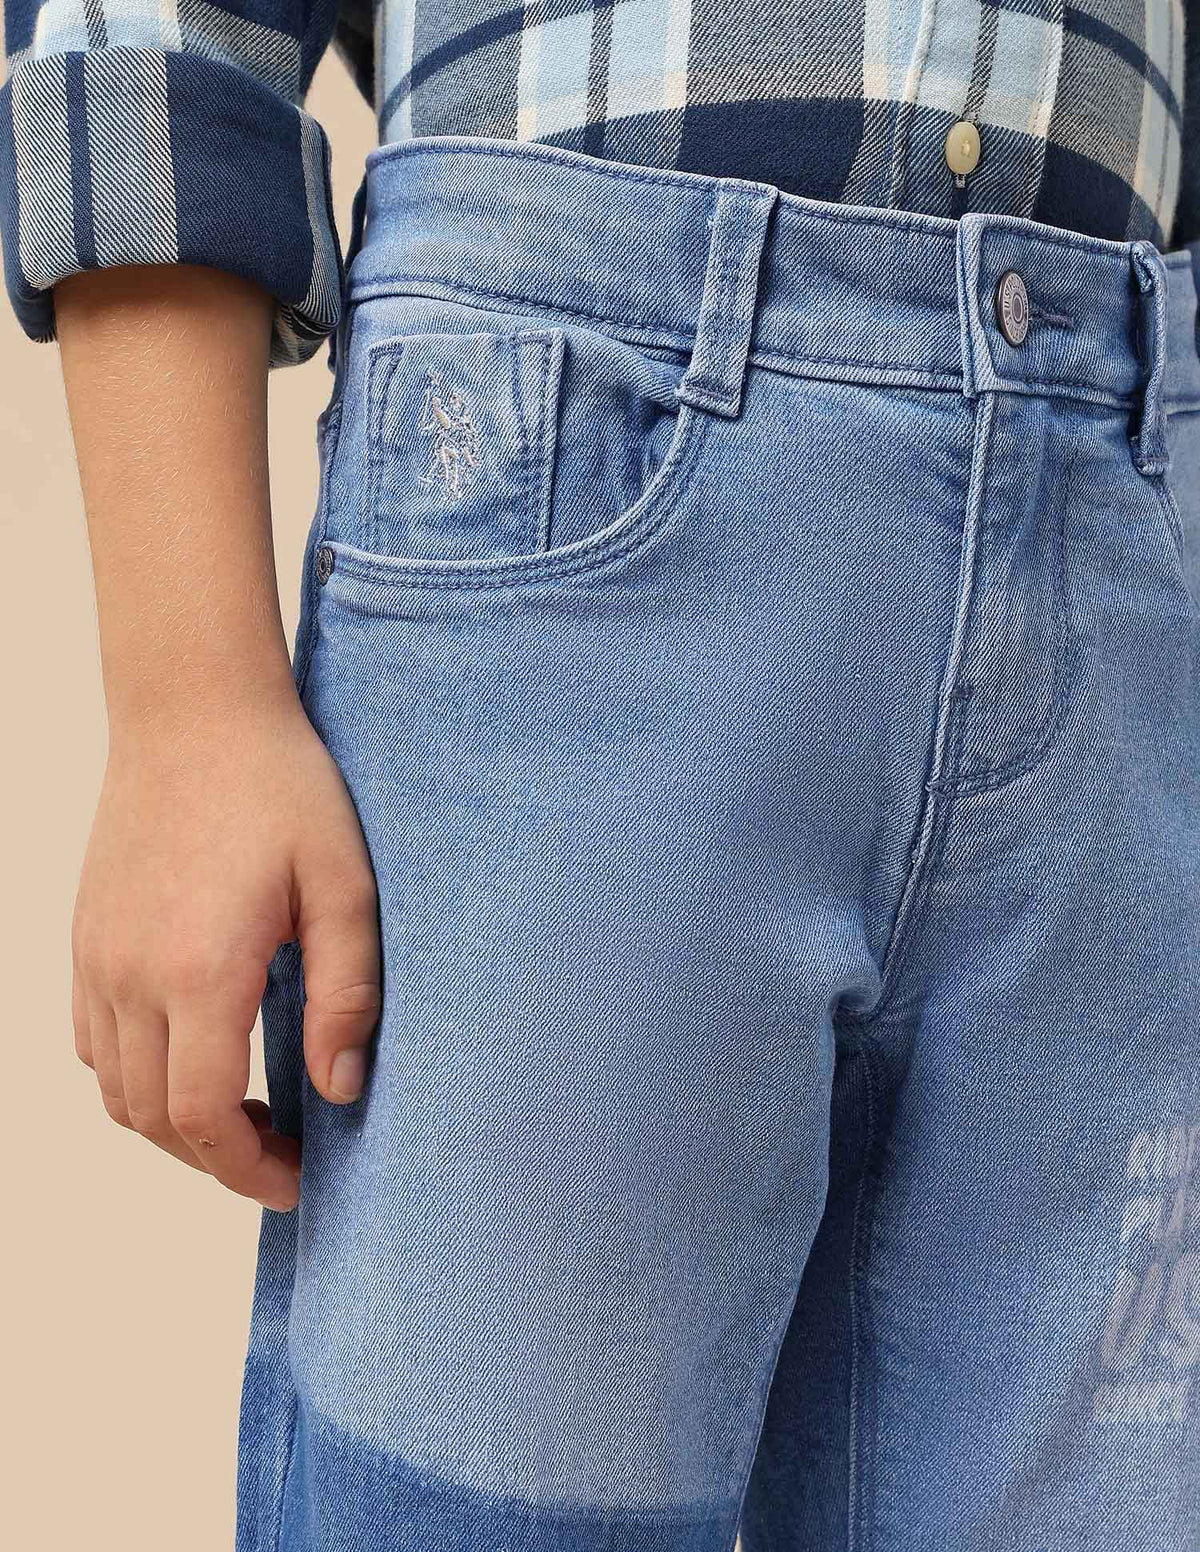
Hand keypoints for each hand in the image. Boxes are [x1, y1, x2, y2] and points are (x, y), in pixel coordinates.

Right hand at [71, 691, 379, 1211]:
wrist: (193, 711)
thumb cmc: (281, 788)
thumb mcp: (343, 886)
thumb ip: (346, 995)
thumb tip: (339, 1090)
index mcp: (199, 969)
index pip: (201, 1117)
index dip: (247, 1170)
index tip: (298, 1180)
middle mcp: (130, 975)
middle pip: (152, 1119)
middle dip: (217, 1160)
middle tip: (283, 1156)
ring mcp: (95, 957)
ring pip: (115, 1089)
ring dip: (175, 1125)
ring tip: (244, 1117)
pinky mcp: (85, 937)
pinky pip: (92, 1042)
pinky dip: (137, 1078)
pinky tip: (193, 1059)